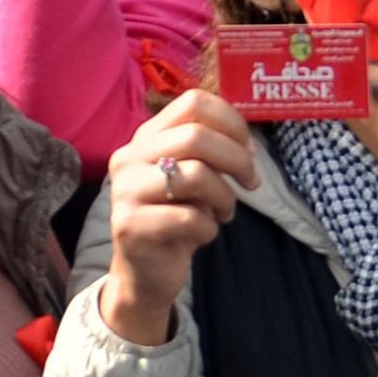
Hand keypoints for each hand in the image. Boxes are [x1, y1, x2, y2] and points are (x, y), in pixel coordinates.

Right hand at [97, 91, 259, 347]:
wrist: (144, 273)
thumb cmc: (175, 219)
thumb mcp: (193, 178)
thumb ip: (211, 154)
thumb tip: (249, 147)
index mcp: (146, 137)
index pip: (193, 103)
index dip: (232, 123)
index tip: (249, 150)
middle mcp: (129, 156)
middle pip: (197, 136)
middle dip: (238, 160)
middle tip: (251, 183)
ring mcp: (125, 190)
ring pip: (197, 175)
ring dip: (225, 197)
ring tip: (224, 213)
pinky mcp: (130, 225)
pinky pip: (190, 218)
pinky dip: (210, 228)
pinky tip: (203, 234)